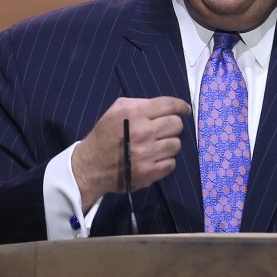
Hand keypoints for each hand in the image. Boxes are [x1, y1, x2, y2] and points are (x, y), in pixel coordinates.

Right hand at [72, 96, 190, 209]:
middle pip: (176, 125)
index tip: (185, 110)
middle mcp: (143, 132)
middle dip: (173, 126)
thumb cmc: (105, 135)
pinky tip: (154, 158)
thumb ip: (140, 104)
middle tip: (164, 130)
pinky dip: (166, 161)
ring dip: (169, 144)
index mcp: (135, 113)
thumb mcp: (116, 110)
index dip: (181, 107)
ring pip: (176, 144)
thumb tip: (164, 107)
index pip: (169, 105)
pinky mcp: (149, 172)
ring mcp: (147, 154)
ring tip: (157, 145)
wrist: (91, 165)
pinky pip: (171, 163)